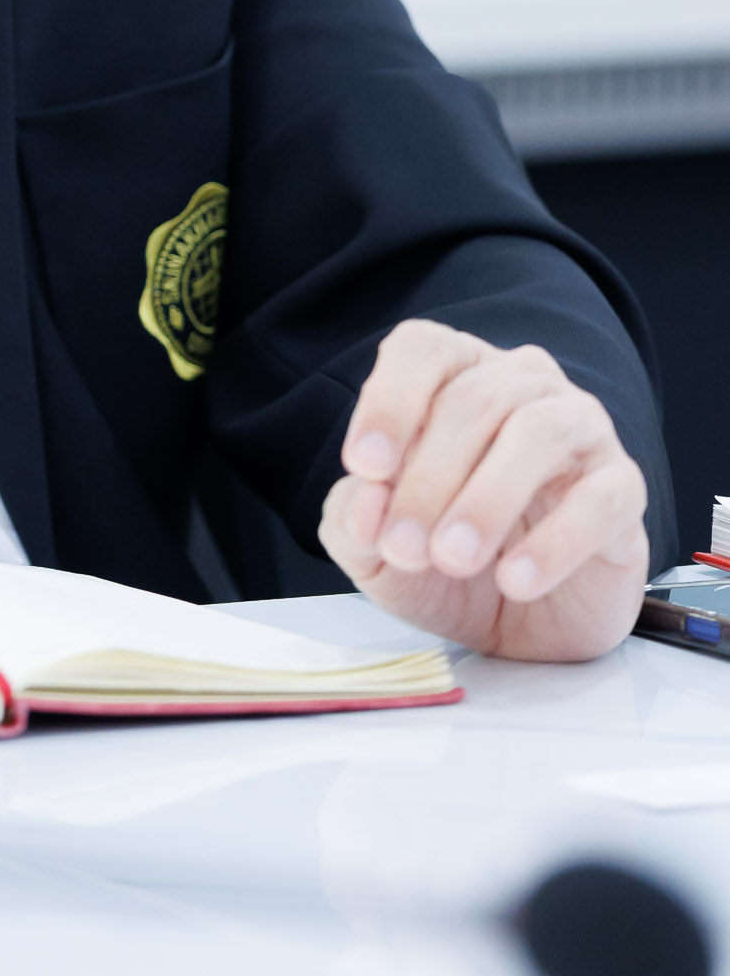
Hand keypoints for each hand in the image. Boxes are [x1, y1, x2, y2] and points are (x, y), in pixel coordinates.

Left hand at [319, 321, 649, 662]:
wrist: (521, 625)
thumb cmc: (444, 564)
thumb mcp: (376, 551)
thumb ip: (354, 520)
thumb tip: (364, 502)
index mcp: (456, 378)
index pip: (423, 350)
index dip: (390, 401)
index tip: (366, 466)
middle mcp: (522, 387)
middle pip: (473, 400)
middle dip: (427, 480)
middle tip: (404, 548)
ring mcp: (580, 431)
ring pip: (537, 433)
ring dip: (486, 500)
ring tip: (453, 558)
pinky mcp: (623, 489)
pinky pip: (599, 500)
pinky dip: (554, 542)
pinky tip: (516, 579)